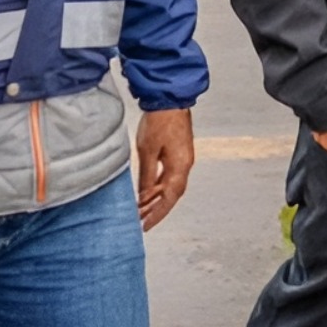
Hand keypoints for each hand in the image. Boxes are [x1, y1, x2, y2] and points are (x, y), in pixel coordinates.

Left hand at [134, 108, 194, 231]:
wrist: (170, 100)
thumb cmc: (159, 122)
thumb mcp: (148, 152)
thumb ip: (147, 177)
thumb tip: (143, 197)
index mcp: (180, 168)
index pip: (169, 199)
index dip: (157, 215)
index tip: (145, 226)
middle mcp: (185, 165)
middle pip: (172, 195)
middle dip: (157, 209)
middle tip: (141, 221)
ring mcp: (183, 158)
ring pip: (171, 185)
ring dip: (157, 198)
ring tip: (141, 208)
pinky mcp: (179, 151)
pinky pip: (170, 175)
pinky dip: (159, 185)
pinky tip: (149, 188)